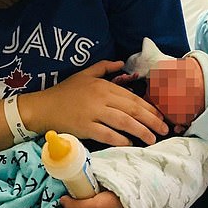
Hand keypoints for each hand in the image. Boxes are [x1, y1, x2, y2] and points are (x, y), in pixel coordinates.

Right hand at [22, 60, 168, 146]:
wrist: (42, 107)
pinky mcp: (84, 127)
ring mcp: (92, 113)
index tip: (161, 116)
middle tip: (165, 130)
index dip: (149, 107)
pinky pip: (106, 134)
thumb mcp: (85, 74)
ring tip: (153, 139)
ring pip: (123, 122)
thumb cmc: (65, 92)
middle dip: (151, 120)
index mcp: (103, 86)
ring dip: (141, 131)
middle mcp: (100, 98)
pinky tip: (130, 144)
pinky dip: (120, 139)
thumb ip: (105, 67)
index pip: (132, 97)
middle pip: (132, 109)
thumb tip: (122, 63)